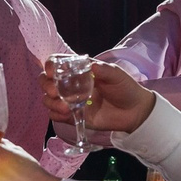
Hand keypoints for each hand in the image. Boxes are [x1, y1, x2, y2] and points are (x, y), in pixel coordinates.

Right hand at [40, 58, 155, 135]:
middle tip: (56, 92)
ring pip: (47, 99)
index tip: (51, 71)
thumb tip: (91, 65)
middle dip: (46, 85)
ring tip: (65, 107)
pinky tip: (67, 114)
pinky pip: (55, 116)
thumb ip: (104, 70)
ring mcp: (69, 101)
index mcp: (78, 70)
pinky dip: (56, 115)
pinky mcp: (71, 116)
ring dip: (51, 102)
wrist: (134, 112)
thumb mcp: (116, 76)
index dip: (50, 65)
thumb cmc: (124, 88)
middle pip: (46, 82)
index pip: (56, 63)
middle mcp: (70, 85)